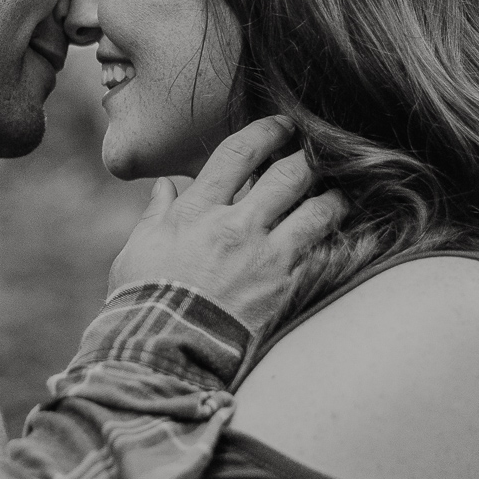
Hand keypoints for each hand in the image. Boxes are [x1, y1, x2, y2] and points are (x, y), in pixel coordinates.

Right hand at [108, 117, 348, 333]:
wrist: (166, 353)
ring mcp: (267, 257)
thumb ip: (156, 215)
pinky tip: (340, 235)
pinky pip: (323, 253)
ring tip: (338, 193)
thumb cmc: (142, 301)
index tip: (281, 125)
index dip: (266, 131)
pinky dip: (335, 240)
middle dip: (307, 156)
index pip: (239, 153)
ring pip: (318, 210)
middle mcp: (238, 225)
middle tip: (316, 151)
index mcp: (198, 210)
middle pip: (288, 174)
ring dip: (332, 197)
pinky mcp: (287, 288)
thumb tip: (164, 188)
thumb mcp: (137, 250)